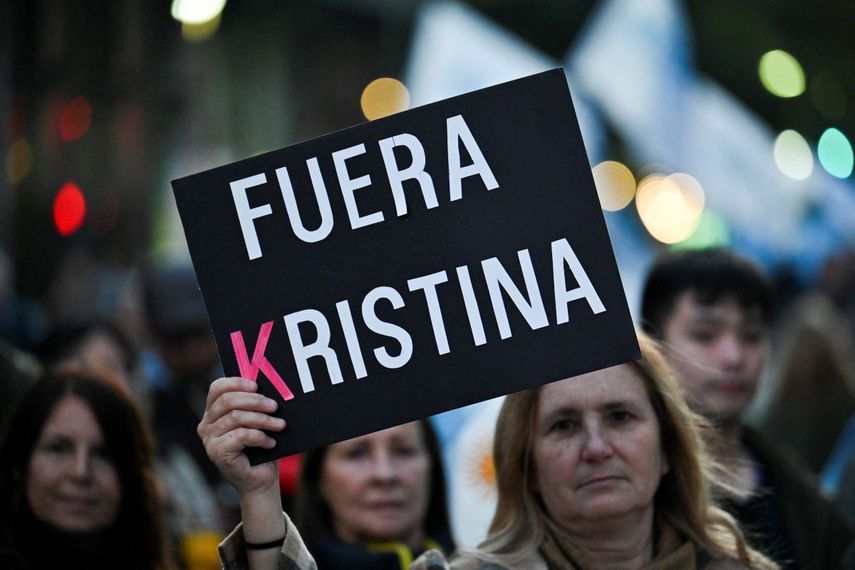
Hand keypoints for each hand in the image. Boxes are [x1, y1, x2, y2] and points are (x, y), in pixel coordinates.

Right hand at [197, 377, 285, 495]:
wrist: (260, 481)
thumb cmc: (259, 448)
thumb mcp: (256, 421)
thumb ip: (254, 404)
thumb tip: (269, 384)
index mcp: (212, 413)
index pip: (217, 388)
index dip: (237, 383)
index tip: (257, 386)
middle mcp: (206, 425)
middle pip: (228, 401)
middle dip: (256, 401)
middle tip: (275, 406)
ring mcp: (209, 440)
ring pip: (237, 417)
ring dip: (263, 420)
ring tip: (280, 425)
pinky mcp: (217, 453)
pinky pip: (241, 435)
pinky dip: (260, 437)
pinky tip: (270, 443)